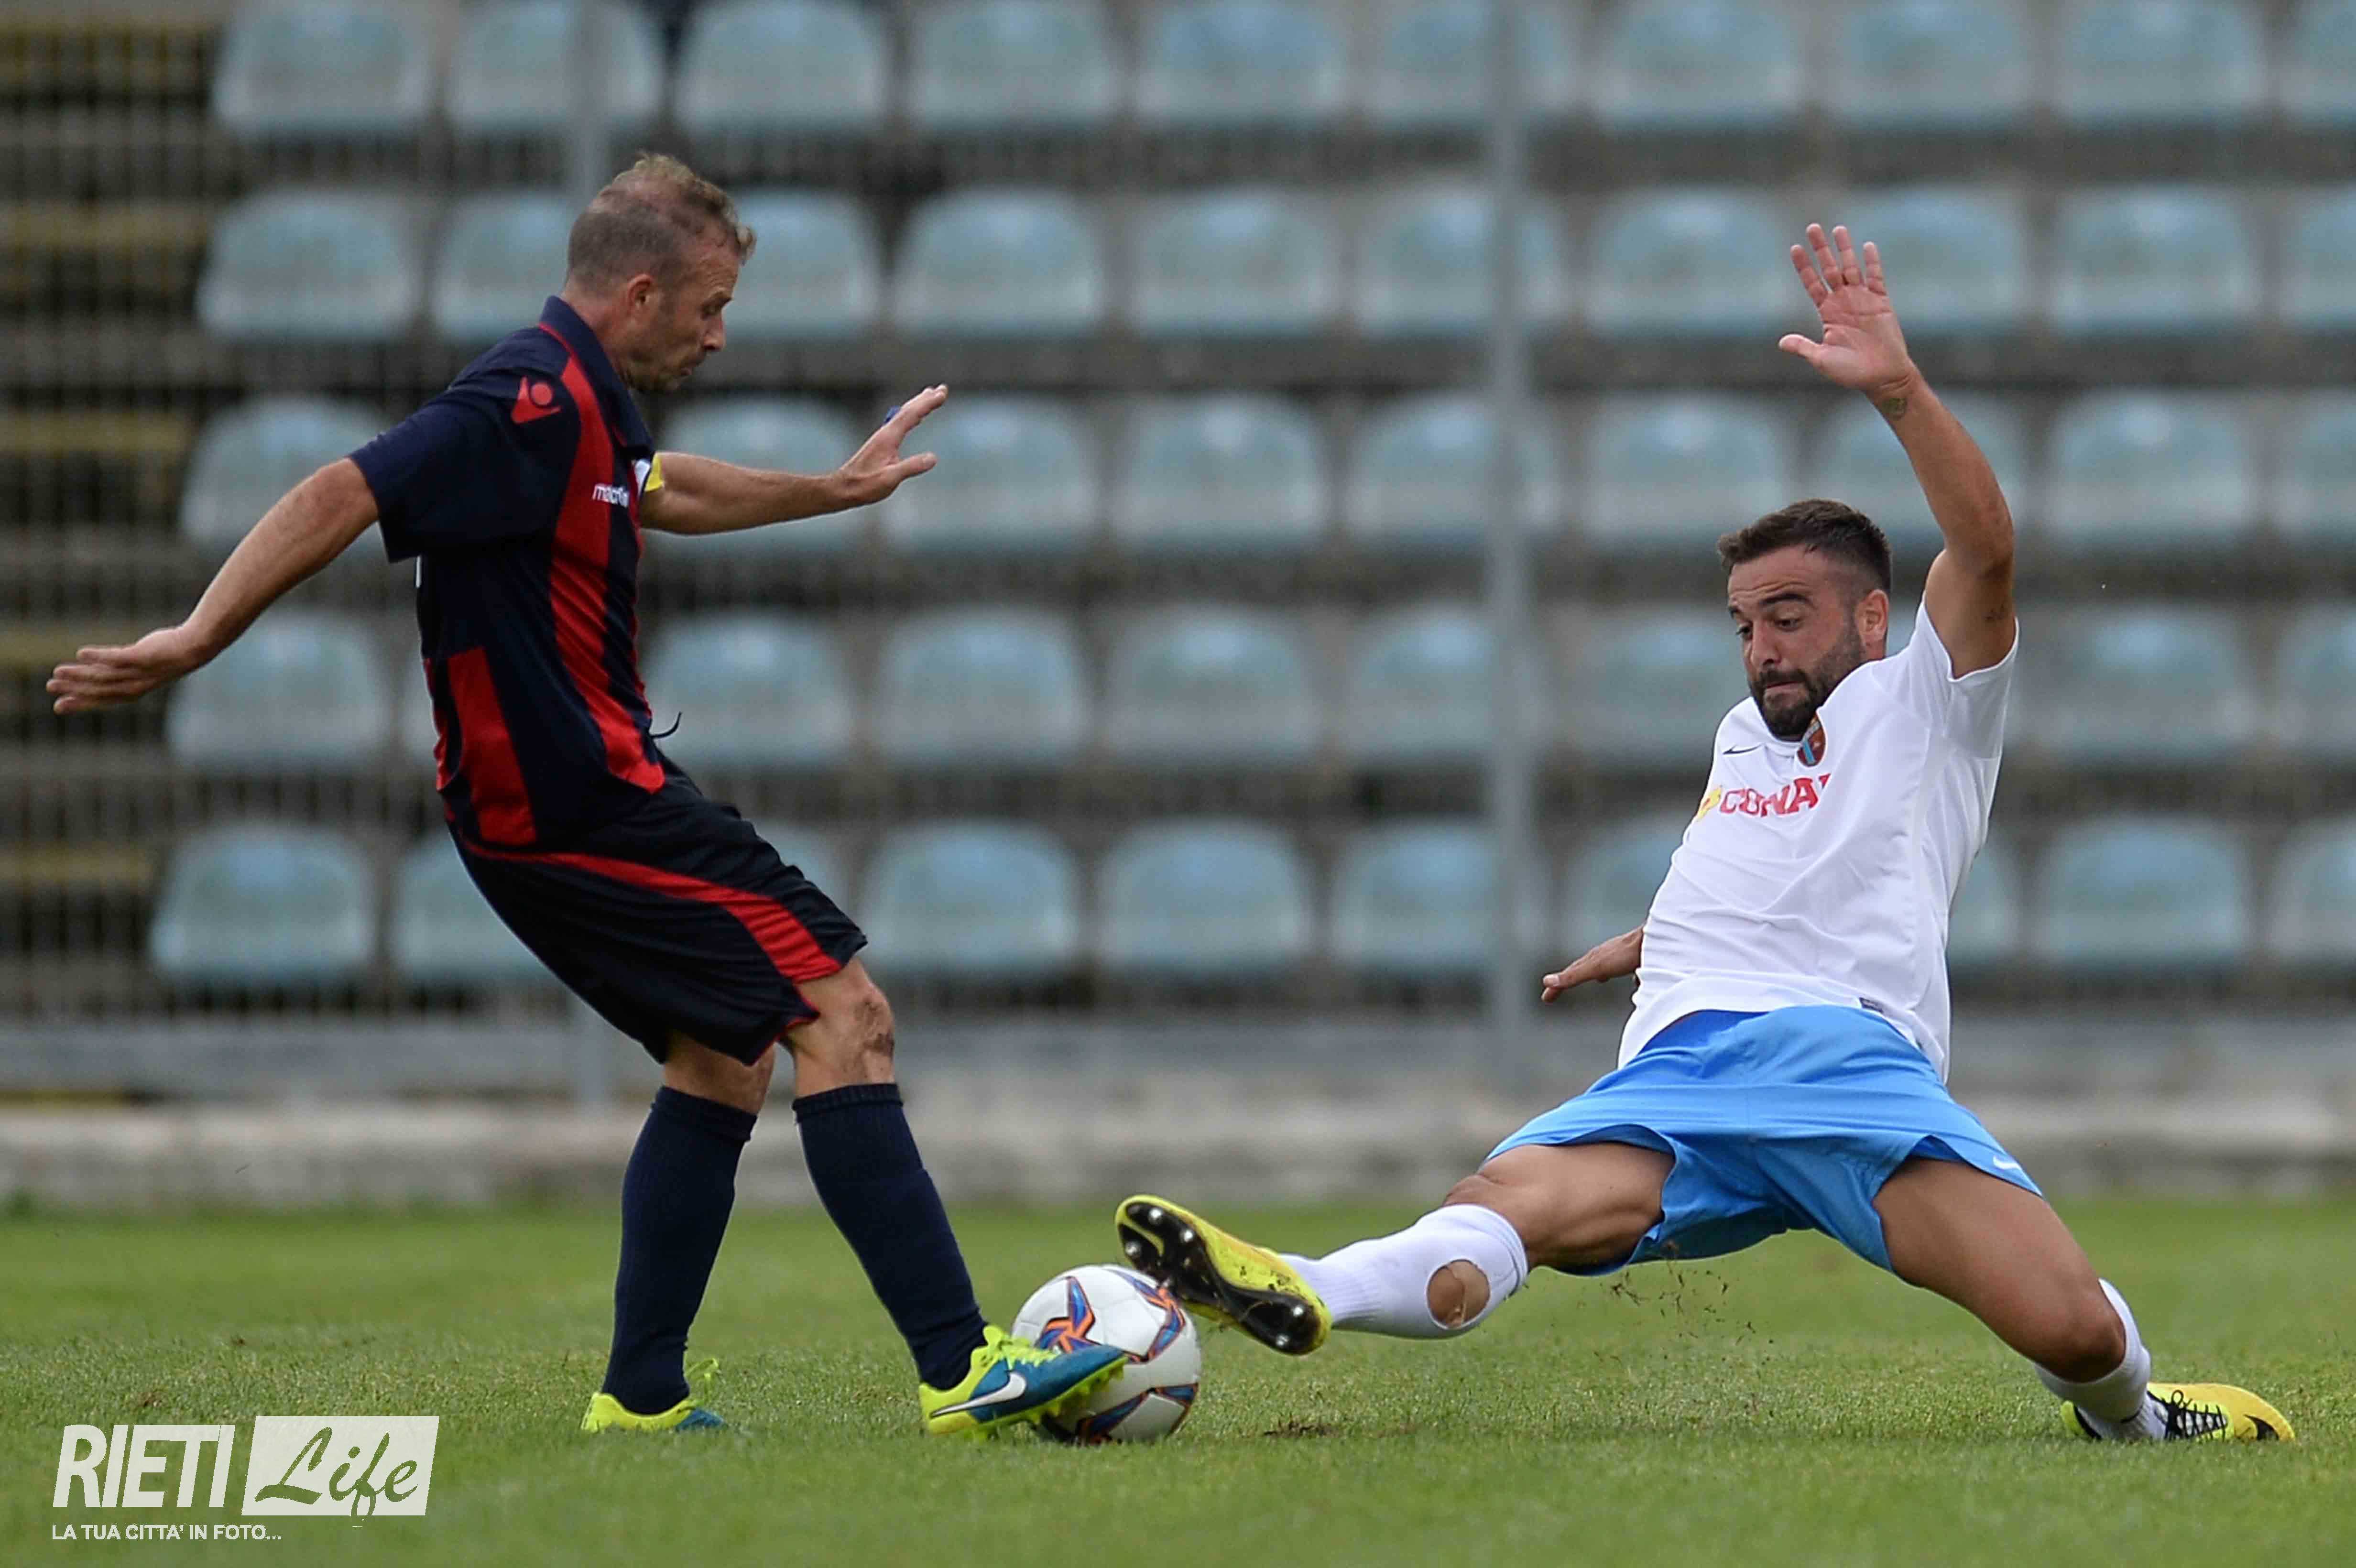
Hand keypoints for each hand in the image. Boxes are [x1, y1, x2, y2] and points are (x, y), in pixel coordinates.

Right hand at [48, 624, 210, 714]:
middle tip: (51, 687)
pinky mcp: (145, 656)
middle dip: (75, 689)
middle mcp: (136, 685)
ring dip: (80, 674)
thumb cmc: (165, 656)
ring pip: (106, 677)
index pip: (103, 700)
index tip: (59, 706)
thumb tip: (96, 670)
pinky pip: (119, 658)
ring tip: (58, 671)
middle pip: (100, 690)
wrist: (193, 647)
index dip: (81, 703)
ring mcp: (141, 671)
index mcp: (134, 690)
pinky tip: (80, 653)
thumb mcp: (140, 668)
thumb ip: (119, 671)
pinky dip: (100, 657)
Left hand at [835, 385, 945, 506]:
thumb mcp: (890, 479)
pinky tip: (916, 419)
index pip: (911, 415)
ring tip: (930, 396)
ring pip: (903, 415)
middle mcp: (885, 433)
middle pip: (908, 409)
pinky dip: (912, 416)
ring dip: (918, 404)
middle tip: (942, 388)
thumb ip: (911, 467)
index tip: (942, 393)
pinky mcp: (882, 444)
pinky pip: (901, 423)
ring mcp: (883, 437)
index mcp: (888, 438)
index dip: (928, 403)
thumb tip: (932, 458)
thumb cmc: (864, 485)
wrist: (843, 488)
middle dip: (925, 398)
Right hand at [1540, 929, 1641, 1003]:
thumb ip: (1574, 975)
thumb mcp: (1596, 967)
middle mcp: (1607, 955)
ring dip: (1599, 973)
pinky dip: (1625, 975)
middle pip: (1586, 967)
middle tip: (1562, 987)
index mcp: (1594, 958)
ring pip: (1608, 965)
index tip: (1546, 997)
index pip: (1570, 973)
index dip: (1557, 985)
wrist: (1659, 940)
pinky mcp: (1641, 958)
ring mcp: (1624, 956)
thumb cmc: (1627, 954)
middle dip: (1573, 977)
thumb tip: (1546, 981)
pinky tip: (1635, 980)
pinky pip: (1630, 968)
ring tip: (1598, 979)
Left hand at [1778, 224, 1918, 407]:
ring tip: (1838, 228)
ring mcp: (1862, 300)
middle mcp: (1842, 302)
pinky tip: (1867, 246)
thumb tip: (1781, 342)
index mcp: (1827, 313)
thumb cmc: (1850, 372)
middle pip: (1829, 269)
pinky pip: (1876, 278)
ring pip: (1851, 268)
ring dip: (1844, 248)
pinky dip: (1872, 262)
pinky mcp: (1881, 302)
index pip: (1812, 284)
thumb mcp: (1821, 360)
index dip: (1804, 266)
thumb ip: (1803, 347)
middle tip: (1812, 227)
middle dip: (1821, 248)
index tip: (1795, 248)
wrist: (1882, 377)